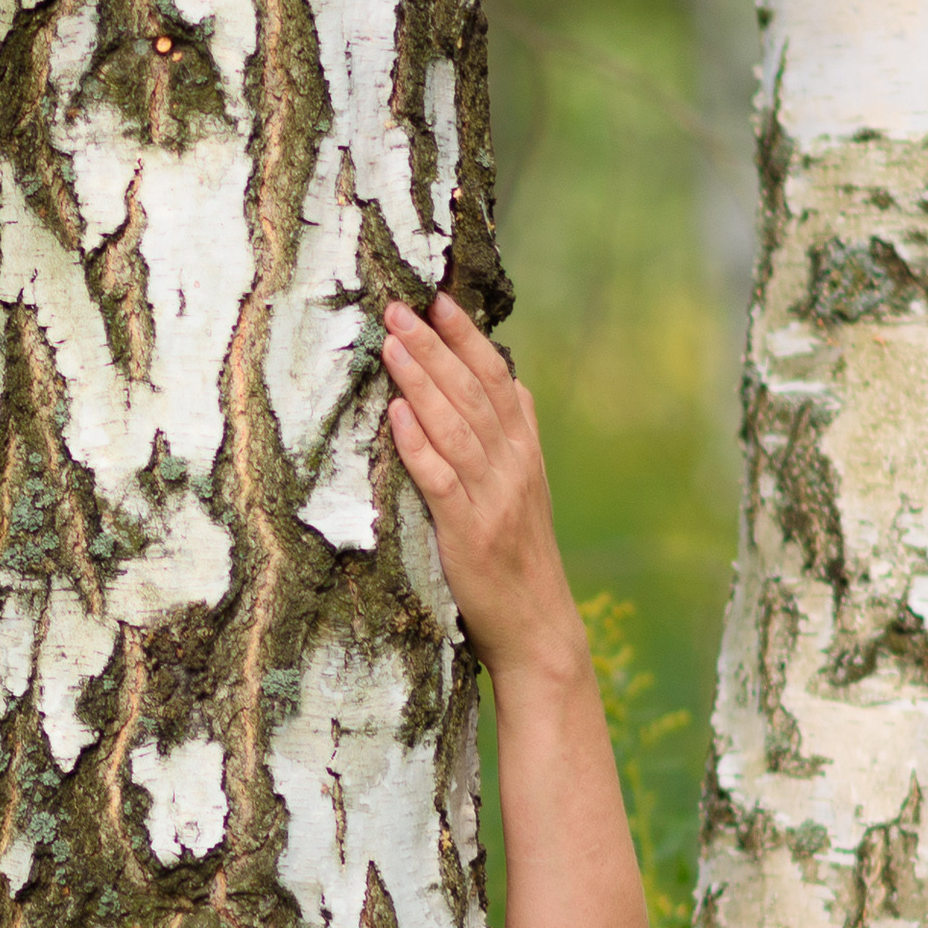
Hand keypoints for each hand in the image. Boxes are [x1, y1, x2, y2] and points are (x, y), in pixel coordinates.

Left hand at [381, 293, 586, 686]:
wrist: (537, 629)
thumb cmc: (519, 559)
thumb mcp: (524, 489)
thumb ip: (513, 438)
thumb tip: (505, 381)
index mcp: (525, 451)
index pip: (495, 379)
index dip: (466, 337)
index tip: (438, 298)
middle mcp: (514, 466)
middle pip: (471, 392)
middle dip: (433, 344)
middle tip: (398, 305)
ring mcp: (493, 499)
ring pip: (455, 426)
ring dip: (421, 380)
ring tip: (390, 341)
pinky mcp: (469, 534)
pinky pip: (441, 480)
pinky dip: (419, 444)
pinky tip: (397, 415)